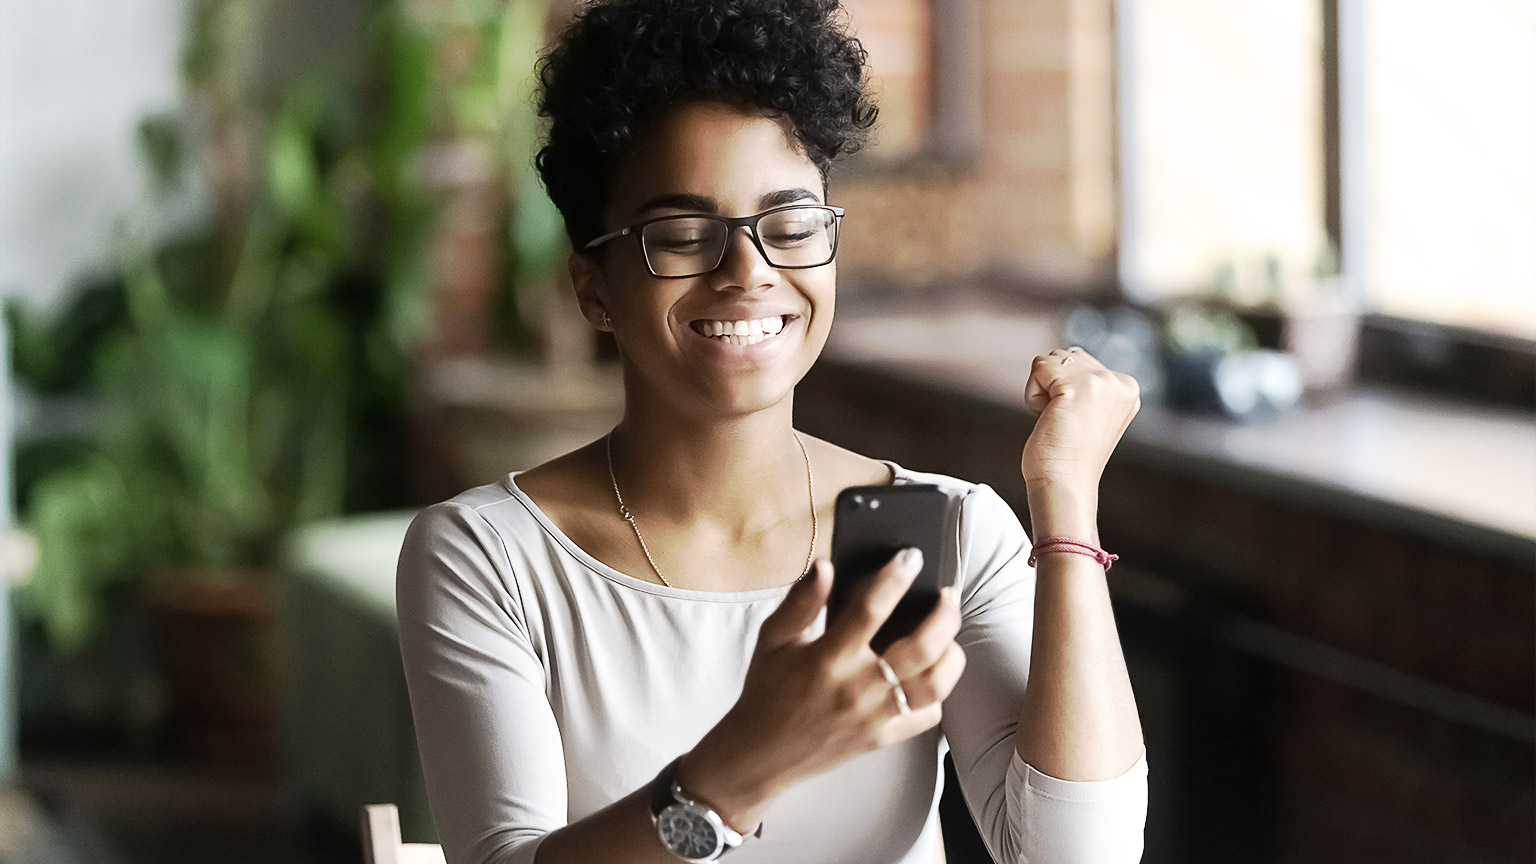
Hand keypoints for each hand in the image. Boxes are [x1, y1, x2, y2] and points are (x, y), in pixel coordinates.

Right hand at [680, 552, 965, 832]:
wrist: (762, 752)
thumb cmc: (768, 689)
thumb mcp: (773, 639)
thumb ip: (800, 601)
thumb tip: (826, 566)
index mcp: (828, 658)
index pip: (870, 610)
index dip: (894, 578)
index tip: (911, 556)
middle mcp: (858, 688)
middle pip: (921, 647)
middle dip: (944, 614)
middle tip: (948, 594)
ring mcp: (875, 716)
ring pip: (935, 684)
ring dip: (951, 653)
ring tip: (949, 633)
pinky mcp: (883, 738)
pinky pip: (927, 716)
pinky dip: (938, 693)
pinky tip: (932, 673)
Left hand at [1021, 347, 1140, 492]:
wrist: (1064, 485)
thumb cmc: (1069, 454)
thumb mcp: (1090, 411)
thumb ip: (1088, 383)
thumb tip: (1067, 356)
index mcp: (1127, 387)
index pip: (1081, 362)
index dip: (1066, 390)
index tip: (1076, 421)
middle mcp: (1119, 381)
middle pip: (1065, 357)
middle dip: (1053, 387)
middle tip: (1064, 421)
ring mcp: (1100, 383)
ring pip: (1050, 360)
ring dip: (1042, 389)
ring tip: (1057, 420)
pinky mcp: (1075, 388)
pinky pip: (1038, 368)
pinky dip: (1032, 395)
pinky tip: (1046, 418)